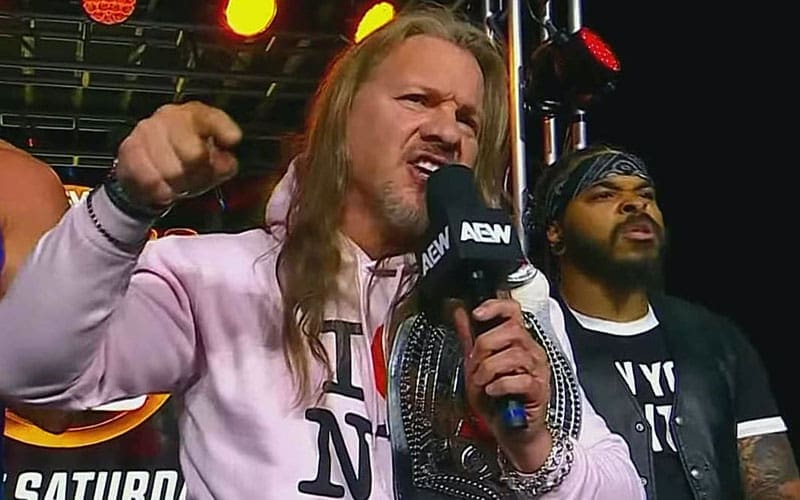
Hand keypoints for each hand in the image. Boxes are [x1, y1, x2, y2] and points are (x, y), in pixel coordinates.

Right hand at [115, 101, 241, 208]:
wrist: (148, 171)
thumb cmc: (185, 162)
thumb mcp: (214, 161)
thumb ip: (226, 162)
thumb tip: (226, 163)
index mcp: (194, 115)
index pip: (211, 117)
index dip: (223, 129)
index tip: (232, 140)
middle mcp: (169, 117)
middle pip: (194, 154)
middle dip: (198, 173)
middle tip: (195, 177)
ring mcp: (147, 131)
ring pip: (172, 171)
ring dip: (178, 185)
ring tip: (178, 181)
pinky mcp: (129, 149)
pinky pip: (151, 179)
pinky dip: (160, 190)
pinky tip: (163, 185)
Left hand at [453, 298, 552, 471]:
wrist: (509, 432)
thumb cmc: (496, 399)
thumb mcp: (476, 365)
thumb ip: (469, 338)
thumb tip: (459, 311)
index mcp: (517, 341)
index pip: (513, 310)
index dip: (495, 306)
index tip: (477, 313)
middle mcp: (531, 351)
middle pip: (512, 330)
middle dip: (485, 345)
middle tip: (474, 363)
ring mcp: (537, 370)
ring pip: (514, 354)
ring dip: (489, 368)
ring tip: (481, 382)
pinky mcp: (539, 390)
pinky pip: (520, 380)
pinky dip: (500, 385)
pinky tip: (492, 391)